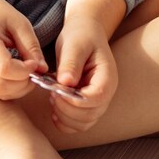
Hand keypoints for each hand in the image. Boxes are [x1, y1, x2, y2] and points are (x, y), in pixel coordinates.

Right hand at [0, 0, 46, 100]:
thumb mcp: (19, 23)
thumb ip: (31, 46)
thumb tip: (42, 69)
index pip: (3, 68)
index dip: (23, 70)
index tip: (34, 63)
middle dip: (22, 84)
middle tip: (34, 72)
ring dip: (18, 89)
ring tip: (27, 74)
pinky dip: (11, 89)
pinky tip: (19, 76)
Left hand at [50, 0, 122, 133]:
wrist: (85, 34)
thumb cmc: (81, 36)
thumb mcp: (74, 44)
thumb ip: (71, 62)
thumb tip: (65, 82)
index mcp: (107, 77)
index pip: (96, 99)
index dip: (74, 100)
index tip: (57, 91)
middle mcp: (105, 93)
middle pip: (90, 115)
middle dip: (66, 109)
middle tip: (51, 93)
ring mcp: (97, 102)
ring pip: (84, 124)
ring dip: (65, 116)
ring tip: (53, 98)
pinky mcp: (86, 106)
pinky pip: (78, 124)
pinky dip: (64, 122)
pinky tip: (54, 110)